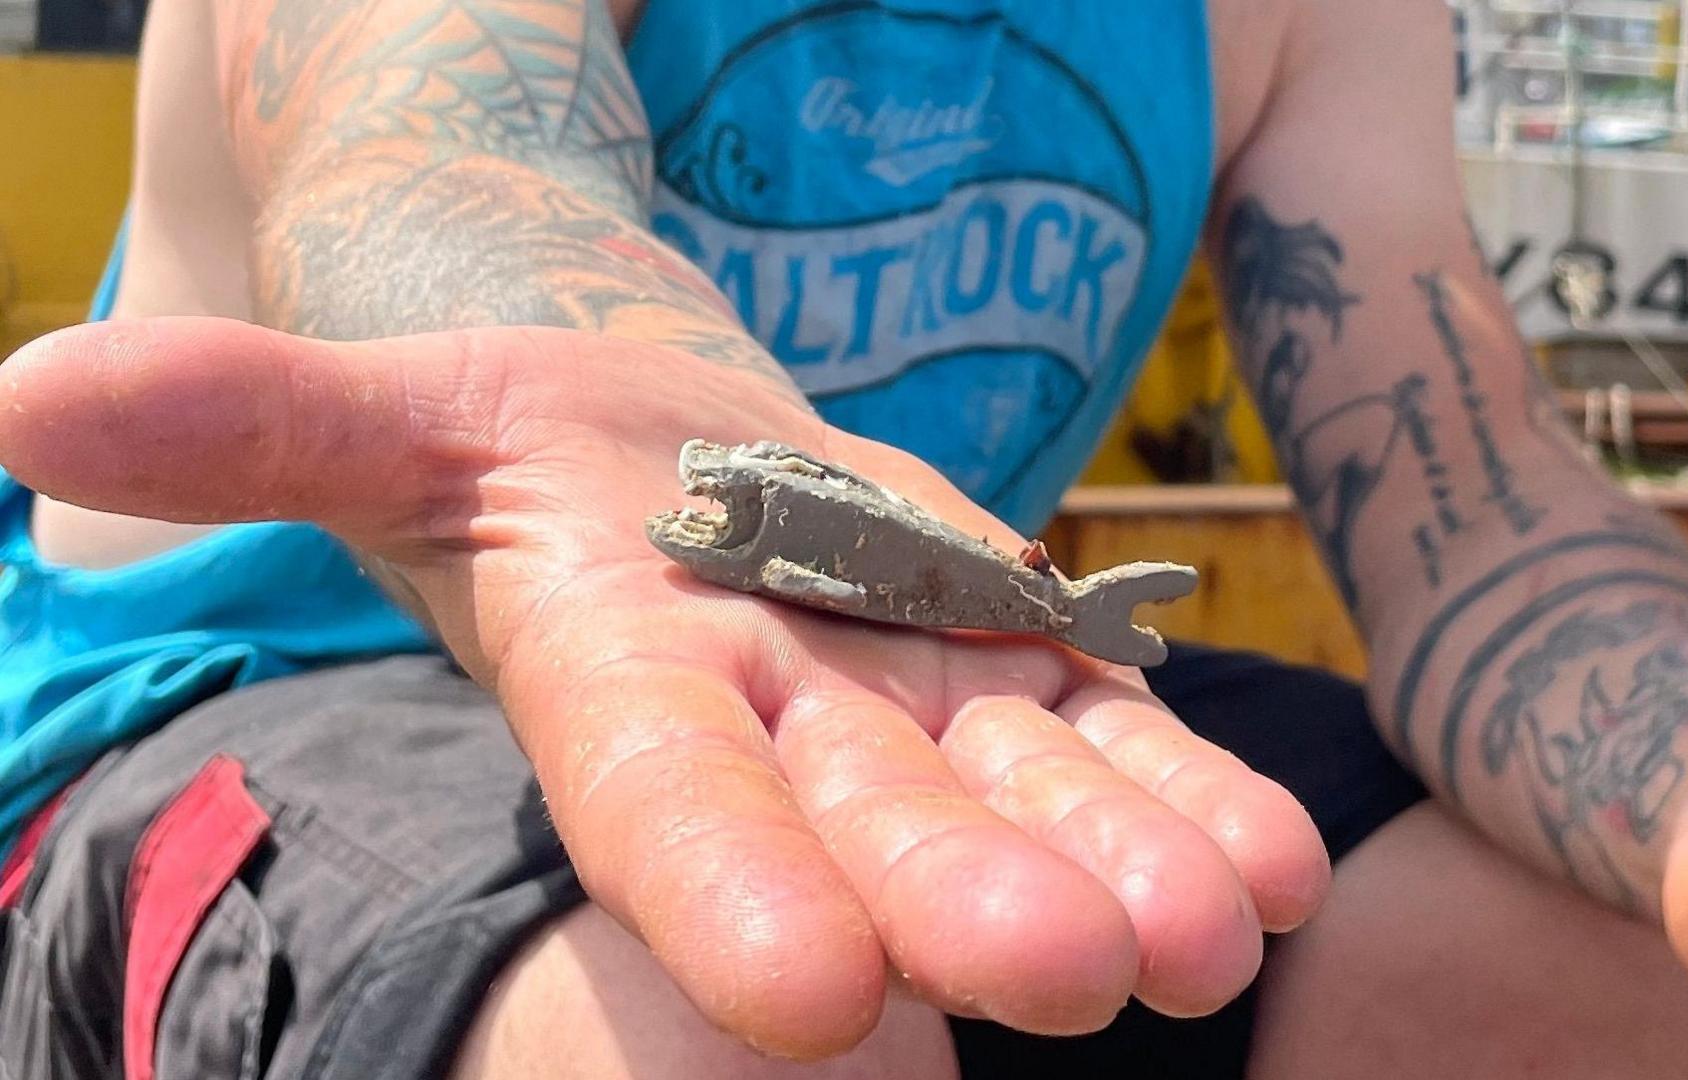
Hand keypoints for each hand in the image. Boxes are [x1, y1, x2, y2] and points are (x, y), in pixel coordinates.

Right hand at [0, 318, 1329, 1057]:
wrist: (684, 458)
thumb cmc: (529, 445)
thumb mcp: (400, 413)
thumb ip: (254, 419)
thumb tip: (17, 403)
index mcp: (624, 672)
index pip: (661, 795)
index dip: (721, 883)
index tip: (806, 998)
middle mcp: (782, 719)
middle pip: (872, 820)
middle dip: (960, 899)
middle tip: (1069, 976)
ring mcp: (915, 702)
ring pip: (1022, 794)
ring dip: (1122, 865)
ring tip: (1215, 934)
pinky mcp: (1014, 664)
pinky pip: (1110, 736)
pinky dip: (1186, 796)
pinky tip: (1271, 865)